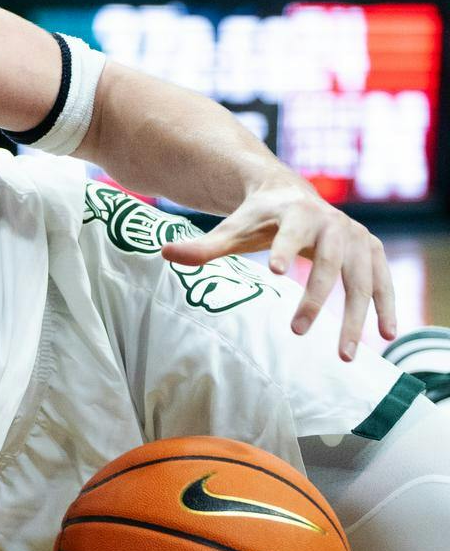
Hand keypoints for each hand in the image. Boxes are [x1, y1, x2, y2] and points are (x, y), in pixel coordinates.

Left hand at [160, 180, 394, 359]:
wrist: (291, 195)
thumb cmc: (258, 218)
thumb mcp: (233, 228)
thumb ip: (203, 245)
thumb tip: (164, 253)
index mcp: (295, 214)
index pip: (289, 234)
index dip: (285, 250)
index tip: (276, 272)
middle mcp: (332, 224)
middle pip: (328, 264)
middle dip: (315, 300)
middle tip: (297, 332)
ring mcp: (356, 238)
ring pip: (361, 280)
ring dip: (356, 317)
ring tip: (345, 355)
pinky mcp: (372, 251)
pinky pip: (383, 282)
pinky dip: (387, 306)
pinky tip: (387, 336)